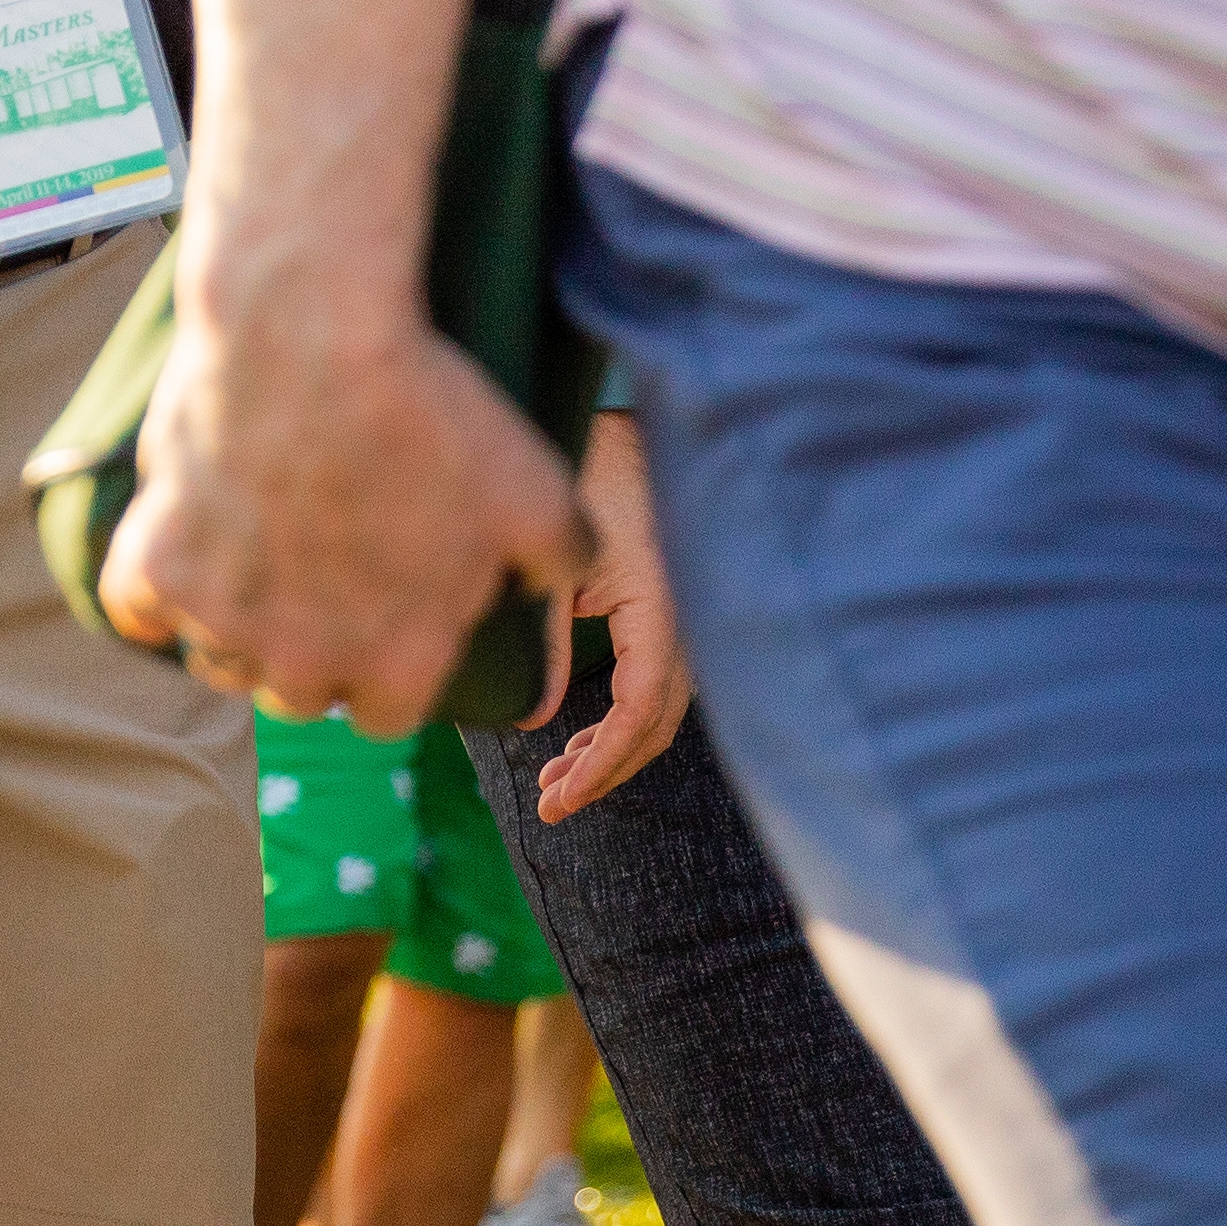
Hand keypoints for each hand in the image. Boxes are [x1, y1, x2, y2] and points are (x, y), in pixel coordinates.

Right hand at [100, 271, 585, 739]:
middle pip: (298, 691)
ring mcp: (222, 620)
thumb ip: (559, 556)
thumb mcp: (536, 486)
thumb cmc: (428, 408)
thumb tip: (563, 579)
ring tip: (252, 555)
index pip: (386, 714)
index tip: (384, 613)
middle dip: (310, 646)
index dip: (389, 665)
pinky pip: (136, 608)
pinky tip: (173, 547)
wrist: (311, 329)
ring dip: (235, 623)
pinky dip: (148, 586)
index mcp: (398, 661)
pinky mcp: (154, 565)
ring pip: (219, 660)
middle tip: (318, 572)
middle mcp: (304, 661)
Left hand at [523, 411, 694, 821]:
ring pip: (660, 709)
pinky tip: (584, 735)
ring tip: (555, 777)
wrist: (624, 422)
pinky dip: (624, 718)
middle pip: (656, 726)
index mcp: (663, 607)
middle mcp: (688, 621)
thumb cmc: (586, 476)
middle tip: (550, 802)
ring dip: (612, 749)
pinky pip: (659, 682)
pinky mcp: (675, 613)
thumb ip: (546, 639)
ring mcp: (689, 618)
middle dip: (605, 771)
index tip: (559, 798)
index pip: (640, 714)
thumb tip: (537, 719)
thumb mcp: (555, 561)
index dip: (602, 766)